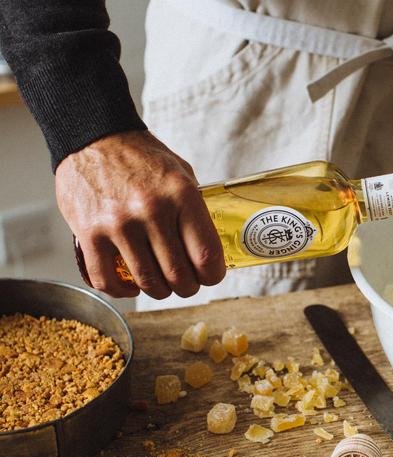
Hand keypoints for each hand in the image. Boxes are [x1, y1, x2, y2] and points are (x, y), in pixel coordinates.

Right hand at [55, 130, 225, 298]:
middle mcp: (151, 211)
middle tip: (186, 284)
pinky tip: (131, 286)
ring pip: (147, 282)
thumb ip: (195, 209)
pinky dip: (122, 291)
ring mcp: (118, 225)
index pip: (205, 254)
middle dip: (187, 287)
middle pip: (178, 275)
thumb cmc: (141, 159)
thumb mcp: (182, 174)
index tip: (210, 277)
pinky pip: (107, 280)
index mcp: (181, 195)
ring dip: (158, 291)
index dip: (212, 275)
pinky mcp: (89, 234)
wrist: (93, 138)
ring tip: (161, 285)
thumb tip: (210, 247)